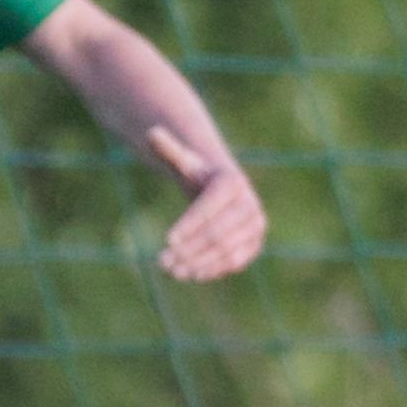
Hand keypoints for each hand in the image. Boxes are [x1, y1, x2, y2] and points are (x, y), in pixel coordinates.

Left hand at [141, 122, 265, 281]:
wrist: (225, 192)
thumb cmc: (200, 177)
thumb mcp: (185, 162)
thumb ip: (170, 150)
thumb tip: (151, 132)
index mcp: (232, 183)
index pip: (209, 207)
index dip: (189, 225)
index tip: (168, 240)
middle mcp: (250, 205)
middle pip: (217, 233)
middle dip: (189, 249)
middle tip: (163, 262)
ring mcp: (255, 227)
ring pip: (226, 250)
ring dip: (198, 263)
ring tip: (172, 271)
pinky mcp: (255, 245)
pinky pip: (236, 261)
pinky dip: (214, 269)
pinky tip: (193, 275)